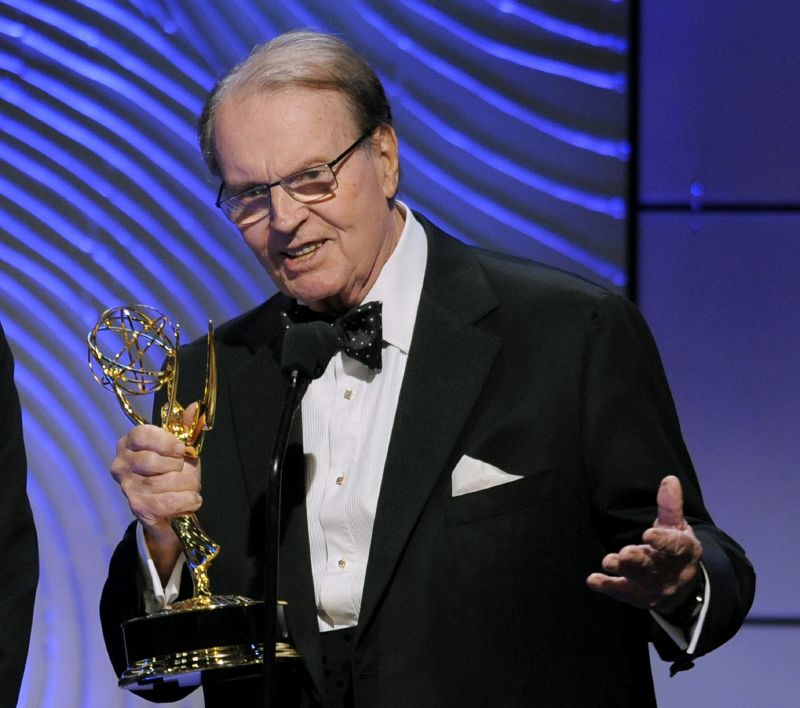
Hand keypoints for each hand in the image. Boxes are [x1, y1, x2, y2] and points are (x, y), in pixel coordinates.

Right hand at [109, 403, 202, 578]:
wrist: (170, 510)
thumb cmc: (173, 473)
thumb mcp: (181, 449)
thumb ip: (186, 428)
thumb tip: (194, 407)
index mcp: (129, 443)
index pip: (142, 434)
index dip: (166, 441)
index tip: (180, 450)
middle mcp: (121, 464)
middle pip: (151, 461)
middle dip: (177, 466)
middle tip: (182, 470)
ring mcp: (127, 488)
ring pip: (163, 482)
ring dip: (187, 484)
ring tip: (189, 486)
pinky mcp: (138, 508)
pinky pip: (169, 502)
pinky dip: (188, 500)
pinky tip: (191, 499)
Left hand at [586, 475, 701, 613]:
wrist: (681, 585)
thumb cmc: (674, 548)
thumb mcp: (676, 526)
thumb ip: (669, 505)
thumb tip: (669, 479)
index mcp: (685, 553)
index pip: (677, 548)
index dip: (664, 542)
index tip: (648, 534)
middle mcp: (673, 574)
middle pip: (656, 569)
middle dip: (639, 562)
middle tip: (624, 553)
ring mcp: (656, 589)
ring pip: (640, 583)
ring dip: (623, 573)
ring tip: (608, 562)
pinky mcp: (640, 597)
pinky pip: (624, 594)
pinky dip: (609, 587)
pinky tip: (593, 580)